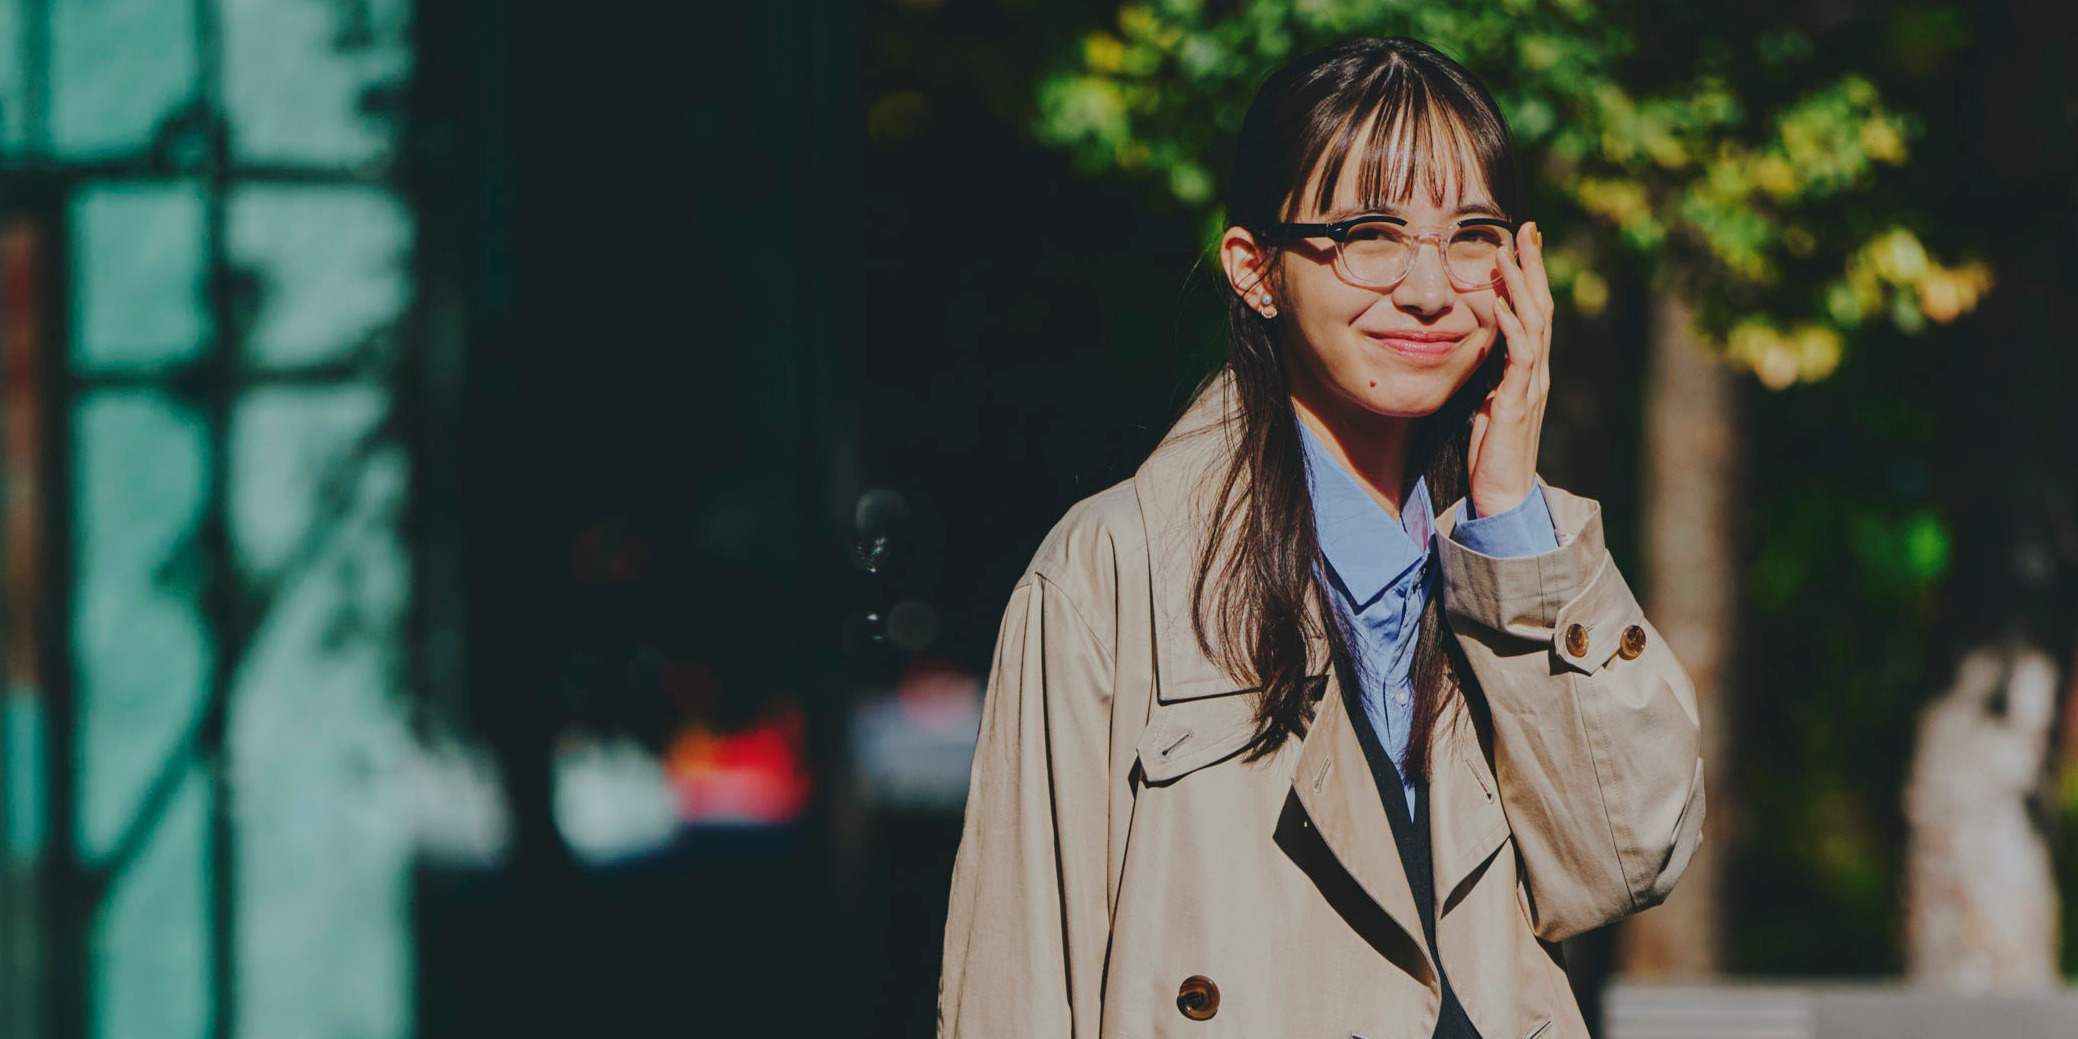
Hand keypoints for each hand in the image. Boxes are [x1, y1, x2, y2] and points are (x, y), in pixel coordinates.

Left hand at [1466, 221, 1552, 518]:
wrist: (1503, 496)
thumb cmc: (1492, 452)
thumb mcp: (1487, 401)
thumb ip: (1487, 373)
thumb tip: (1474, 345)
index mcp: (1528, 368)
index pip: (1533, 311)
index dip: (1528, 275)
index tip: (1520, 240)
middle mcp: (1537, 370)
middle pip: (1540, 306)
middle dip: (1532, 266)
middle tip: (1525, 229)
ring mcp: (1532, 384)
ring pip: (1534, 323)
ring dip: (1520, 286)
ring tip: (1507, 254)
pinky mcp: (1518, 402)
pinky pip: (1519, 356)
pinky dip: (1509, 326)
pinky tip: (1497, 303)